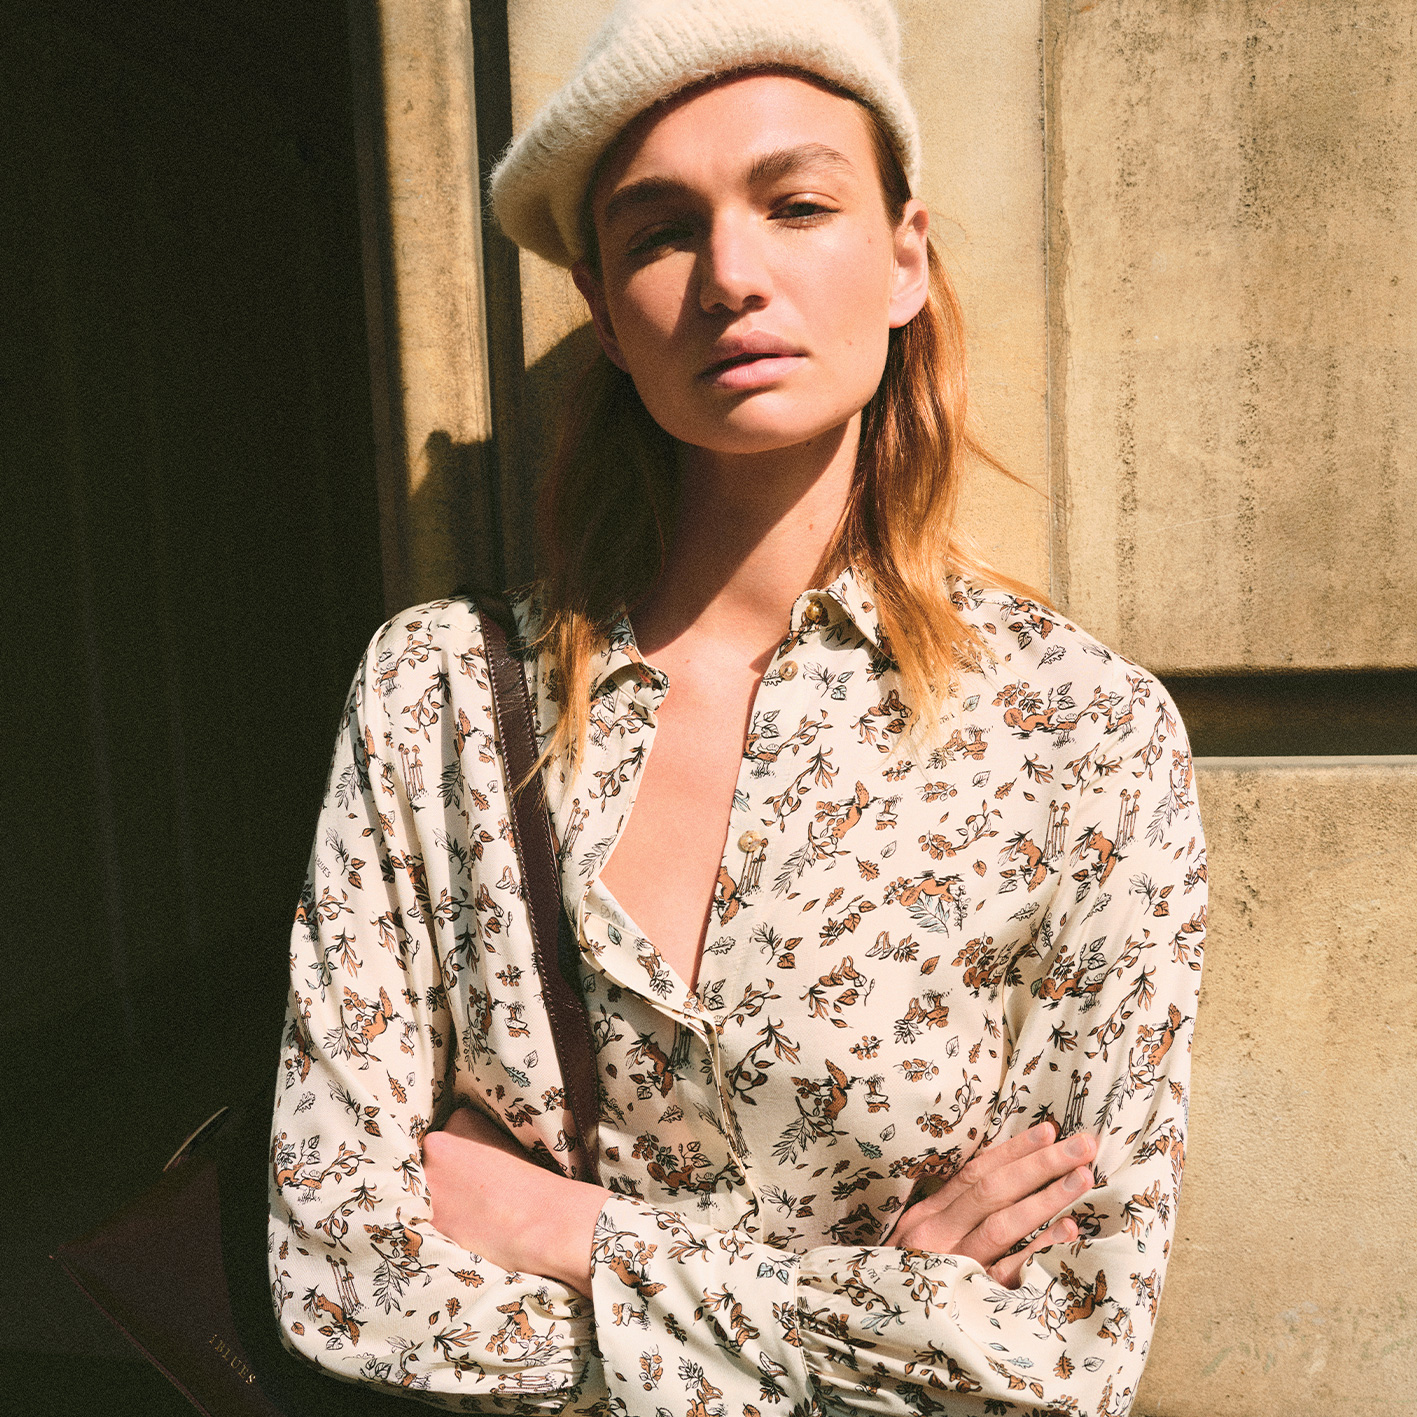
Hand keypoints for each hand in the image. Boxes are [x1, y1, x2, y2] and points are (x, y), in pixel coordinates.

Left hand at [420, 1107, 607, 1296]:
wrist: (543, 1219)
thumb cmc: (534, 1184)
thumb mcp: (505, 1145)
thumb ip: (474, 1145)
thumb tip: (459, 1163)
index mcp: (460, 1118)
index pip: (444, 1138)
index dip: (459, 1160)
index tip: (477, 1172)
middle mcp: (435, 1143)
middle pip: (428, 1162)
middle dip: (444, 1178)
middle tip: (472, 1194)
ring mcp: (427, 1179)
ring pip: (423, 1191)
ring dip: (439, 1201)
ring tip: (471, 1212)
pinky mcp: (427, 1214)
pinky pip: (425, 1219)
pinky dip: (440, 1225)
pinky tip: (465, 1227)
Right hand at [891, 1122, 1096, 1287]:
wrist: (879, 1326)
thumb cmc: (909, 1275)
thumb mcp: (920, 1236)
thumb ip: (954, 1212)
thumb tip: (1005, 1181)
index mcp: (928, 1213)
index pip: (976, 1172)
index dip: (1014, 1150)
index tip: (1049, 1130)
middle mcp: (938, 1233)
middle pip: (994, 1191)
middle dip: (1041, 1164)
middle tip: (1082, 1145)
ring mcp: (953, 1265)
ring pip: (1002, 1225)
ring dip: (1046, 1198)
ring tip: (1082, 1177)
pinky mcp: (968, 1299)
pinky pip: (1007, 1272)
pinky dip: (1037, 1249)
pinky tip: (1066, 1231)